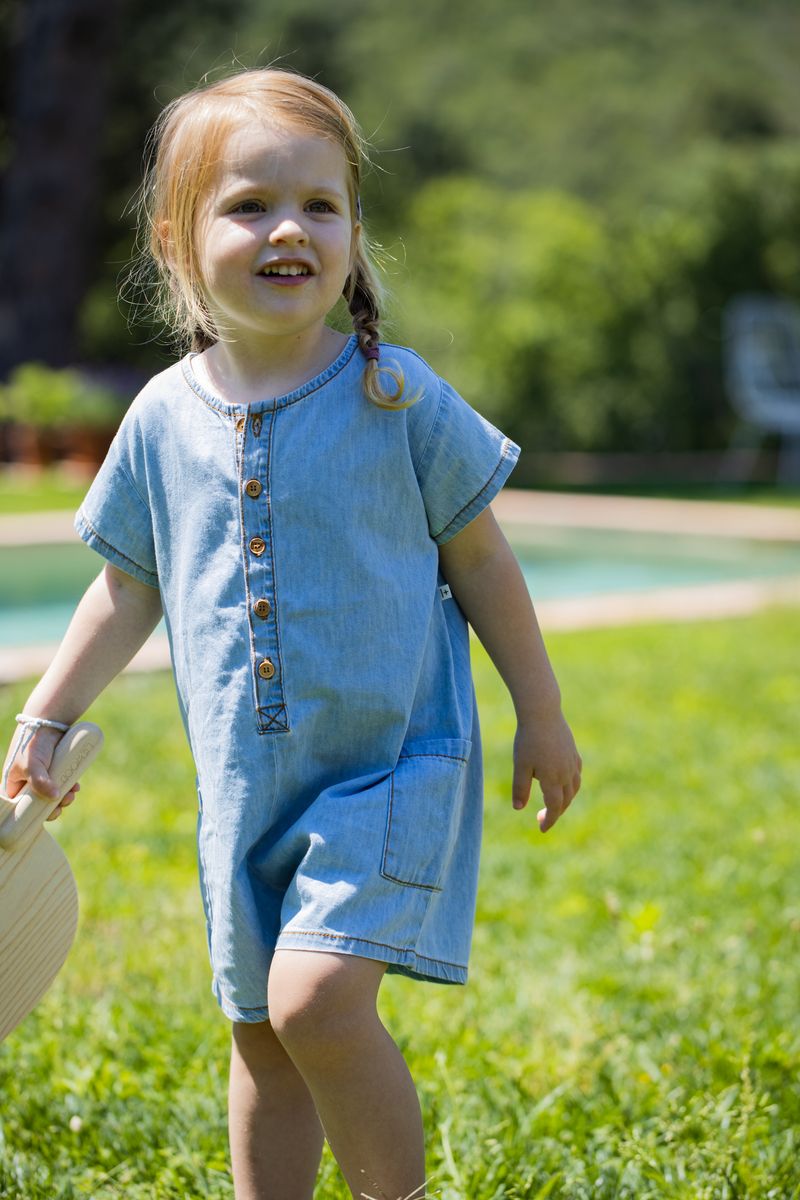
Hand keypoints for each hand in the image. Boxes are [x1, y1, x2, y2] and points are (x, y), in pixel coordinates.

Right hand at [2, 725, 79, 820]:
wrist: (49, 724)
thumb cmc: (33, 745)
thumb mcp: (33, 765)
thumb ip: (40, 782)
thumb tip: (55, 798)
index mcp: (14, 785)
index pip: (19, 808)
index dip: (32, 815)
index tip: (47, 815)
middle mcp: (26, 783)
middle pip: (39, 804)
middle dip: (54, 806)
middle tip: (65, 802)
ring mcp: (41, 778)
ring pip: (52, 796)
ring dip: (64, 798)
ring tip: (73, 792)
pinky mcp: (53, 771)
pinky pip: (60, 784)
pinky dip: (68, 787)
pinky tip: (76, 785)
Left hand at [511, 712, 581, 832]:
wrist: (542, 713)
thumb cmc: (528, 739)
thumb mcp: (520, 765)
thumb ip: (520, 788)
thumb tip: (518, 808)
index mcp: (553, 779)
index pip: (554, 807)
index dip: (549, 820)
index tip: (541, 829)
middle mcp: (567, 773)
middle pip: (565, 800)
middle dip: (555, 812)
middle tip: (541, 818)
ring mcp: (572, 762)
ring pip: (574, 788)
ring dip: (565, 800)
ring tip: (553, 803)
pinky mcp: (573, 752)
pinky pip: (576, 774)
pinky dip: (571, 784)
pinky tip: (563, 782)